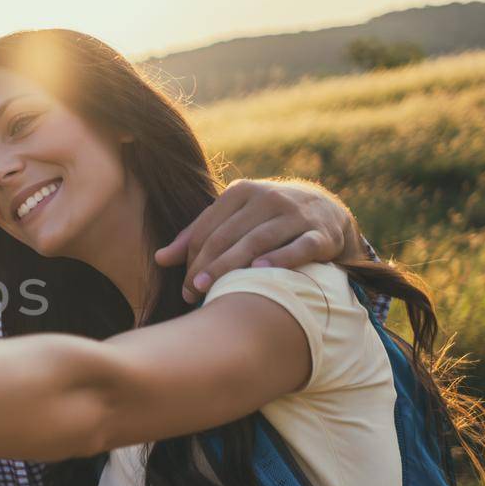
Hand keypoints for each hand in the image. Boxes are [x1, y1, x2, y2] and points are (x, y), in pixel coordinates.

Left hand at [154, 179, 357, 302]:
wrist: (325, 209)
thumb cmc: (266, 218)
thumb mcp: (233, 217)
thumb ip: (197, 235)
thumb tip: (159, 258)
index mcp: (240, 191)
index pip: (208, 227)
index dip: (191, 257)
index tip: (184, 287)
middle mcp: (267, 198)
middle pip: (228, 235)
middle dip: (206, 266)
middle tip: (191, 293)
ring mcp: (295, 214)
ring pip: (257, 240)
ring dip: (232, 266)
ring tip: (212, 289)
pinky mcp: (320, 233)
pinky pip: (299, 247)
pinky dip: (279, 259)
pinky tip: (259, 273)